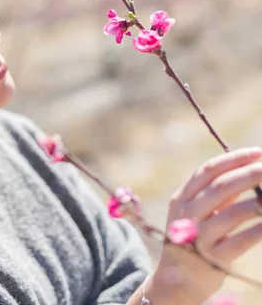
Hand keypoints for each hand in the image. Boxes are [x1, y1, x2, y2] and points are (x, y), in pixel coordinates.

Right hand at [152, 147, 261, 303]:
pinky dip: (260, 229)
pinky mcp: (213, 258)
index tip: (257, 152)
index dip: (233, 159)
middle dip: (250, 174)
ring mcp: (199, 236)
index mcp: (181, 199)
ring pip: (234, 212)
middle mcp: (187, 215)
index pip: (207, 171)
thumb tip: (250, 170)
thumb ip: (216, 194)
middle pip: (221, 187)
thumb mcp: (194, 213)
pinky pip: (243, 239)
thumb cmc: (193, 238)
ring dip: (259, 201)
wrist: (177, 278)